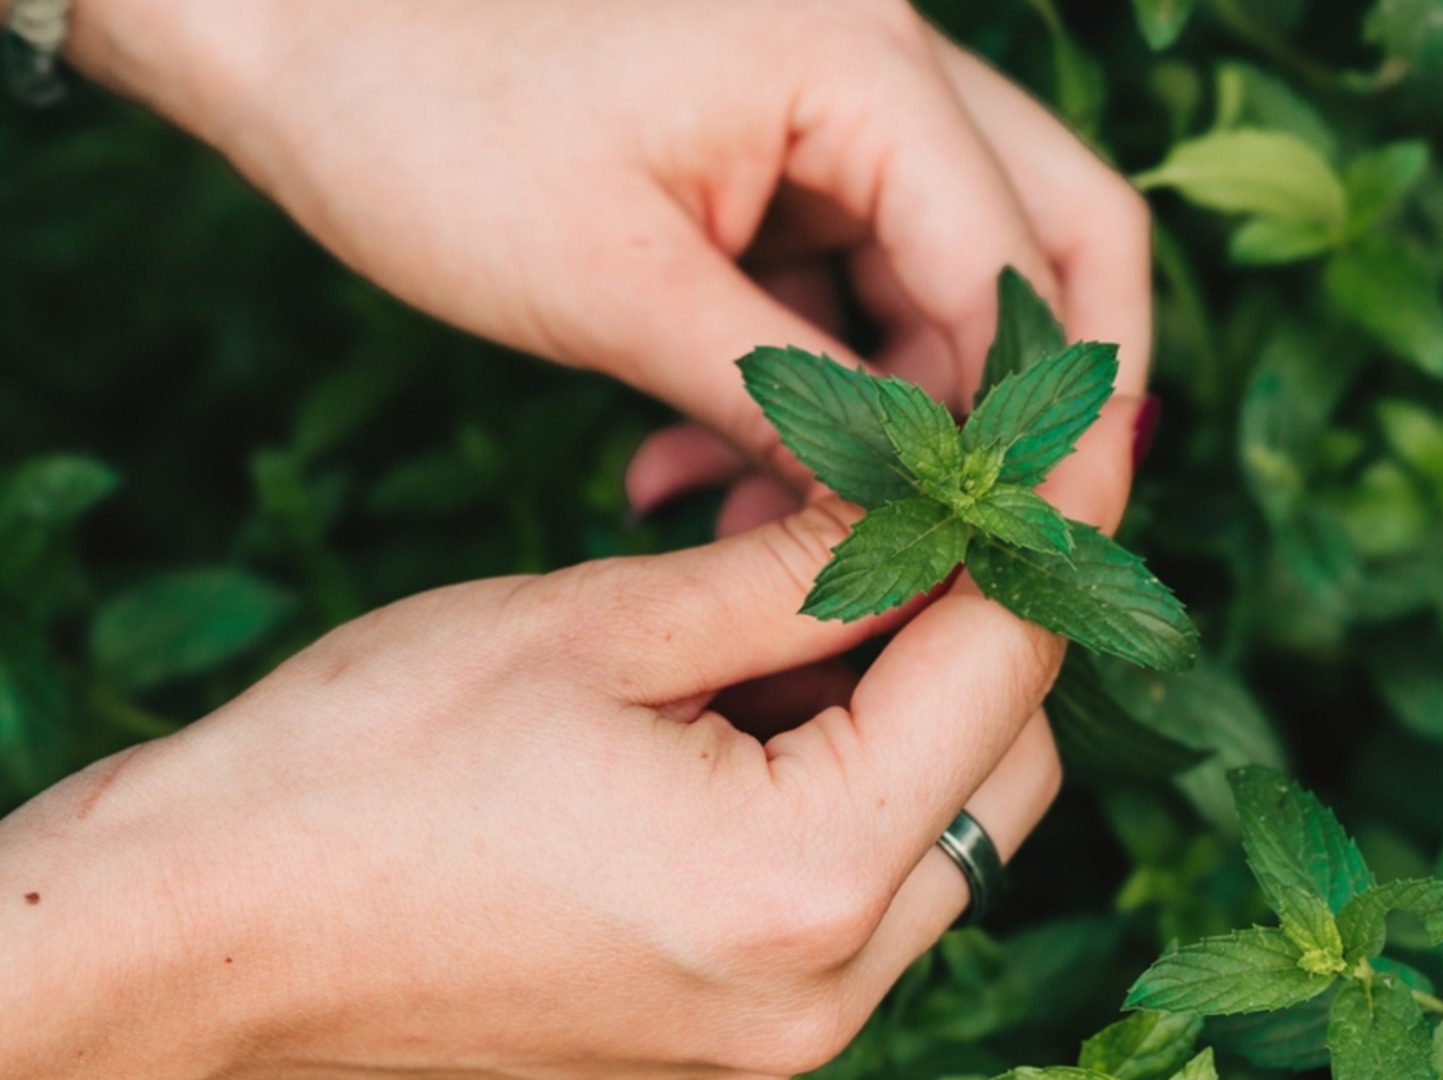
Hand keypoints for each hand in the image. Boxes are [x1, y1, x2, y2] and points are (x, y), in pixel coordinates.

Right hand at [0, 502, 1064, 1079]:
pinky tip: (759, 695)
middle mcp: (823, 988)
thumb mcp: (601, 624)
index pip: (1002, 673)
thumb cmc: (365, 768)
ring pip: (948, 834)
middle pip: (1006, 770)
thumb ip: (802, 569)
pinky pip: (863, 890)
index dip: (1039, 535)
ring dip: (914, 705)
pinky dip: (849, 781)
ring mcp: (784, 1031)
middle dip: (980, 627)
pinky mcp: (739, 1034)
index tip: (1058, 437)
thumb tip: (931, 498)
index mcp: (799, 879)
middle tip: (913, 509)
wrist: (205, 933)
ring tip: (804, 597)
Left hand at [70, 0, 1152, 530]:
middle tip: (985, 539)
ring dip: (897, 415)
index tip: (1016, 557)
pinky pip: (861, 282)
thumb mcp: (616, 289)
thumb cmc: (426, 129)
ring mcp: (841, 105)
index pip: (1022, 269)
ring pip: (958, 280)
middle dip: (1028, 405)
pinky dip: (822, 383)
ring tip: (771, 525)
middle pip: (1057, 242)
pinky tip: (710, 468)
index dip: (1035, 429)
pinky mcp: (788, 155)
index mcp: (859, 63)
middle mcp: (883, 64)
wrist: (298, 43)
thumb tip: (910, 520)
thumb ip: (789, 405)